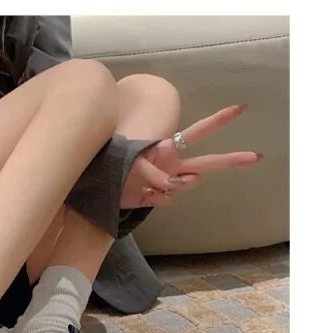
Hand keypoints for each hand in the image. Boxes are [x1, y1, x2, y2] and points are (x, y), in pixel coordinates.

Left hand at [121, 105, 261, 207]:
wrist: (99, 186)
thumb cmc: (114, 163)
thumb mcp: (131, 161)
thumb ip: (152, 170)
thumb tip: (171, 185)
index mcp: (168, 148)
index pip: (197, 132)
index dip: (218, 121)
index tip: (240, 109)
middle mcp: (173, 164)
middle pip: (208, 161)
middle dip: (232, 159)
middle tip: (256, 157)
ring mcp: (167, 182)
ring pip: (189, 184)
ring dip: (176, 184)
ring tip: (153, 182)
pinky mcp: (158, 198)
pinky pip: (167, 200)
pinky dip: (156, 198)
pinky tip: (144, 193)